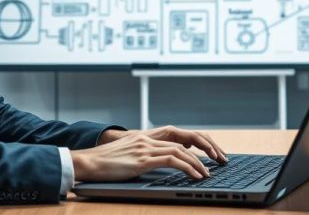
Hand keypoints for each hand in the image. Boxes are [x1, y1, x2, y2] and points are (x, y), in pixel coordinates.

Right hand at [73, 126, 227, 182]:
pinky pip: (172, 160)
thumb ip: (144, 152)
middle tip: (221, 158)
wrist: (87, 162)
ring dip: (199, 161)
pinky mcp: (142, 159)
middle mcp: (148, 137)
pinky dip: (188, 167)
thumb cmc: (105, 162)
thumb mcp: (128, 153)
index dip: (197, 140)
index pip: (179, 132)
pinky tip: (196, 176)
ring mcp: (145, 147)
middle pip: (185, 135)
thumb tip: (162, 160)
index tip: (210, 150)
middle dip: (207, 145)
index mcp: (146, 135)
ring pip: (181, 149)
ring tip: (210, 172)